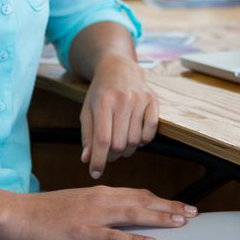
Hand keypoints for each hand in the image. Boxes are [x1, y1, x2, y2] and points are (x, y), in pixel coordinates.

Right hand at [3, 186, 196, 239]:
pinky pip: (114, 236)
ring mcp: (92, 215)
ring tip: (181, 223)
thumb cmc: (44, 212)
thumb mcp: (76, 204)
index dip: (162, 200)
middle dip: (170, 207)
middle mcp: (100, 200)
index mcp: (100, 193)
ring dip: (160, 218)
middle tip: (194, 213)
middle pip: (143, 201)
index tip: (182, 206)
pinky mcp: (82, 232)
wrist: (17, 214)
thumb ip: (97, 206)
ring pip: (134, 214)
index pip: (139, 194)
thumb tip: (116, 211)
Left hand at [80, 53, 157, 178]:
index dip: (99, 160)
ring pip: (135, 141)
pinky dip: (143, 140)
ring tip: (120, 143)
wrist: (118, 67)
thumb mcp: (87, 110)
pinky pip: (151, 132)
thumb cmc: (100, 92)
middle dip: (112, 156)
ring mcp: (140, 100)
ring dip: (127, 149)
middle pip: (119, 144)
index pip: (102, 140)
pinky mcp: (153, 100)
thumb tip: (87, 160)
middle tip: (108, 154)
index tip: (95, 173)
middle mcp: (123, 100)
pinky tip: (135, 135)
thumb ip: (87, 135)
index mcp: (103, 102)